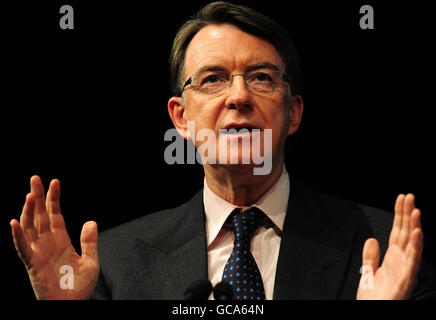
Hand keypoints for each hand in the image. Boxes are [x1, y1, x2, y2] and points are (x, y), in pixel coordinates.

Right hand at [10, 176, 98, 299]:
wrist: (71, 305)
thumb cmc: (79, 286)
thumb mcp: (90, 260)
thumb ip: (89, 241)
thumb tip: (91, 221)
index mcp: (61, 240)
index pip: (55, 214)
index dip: (54, 198)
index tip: (54, 181)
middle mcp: (47, 243)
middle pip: (40, 216)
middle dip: (37, 197)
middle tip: (35, 178)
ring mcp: (38, 253)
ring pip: (29, 227)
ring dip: (28, 211)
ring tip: (30, 194)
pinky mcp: (32, 265)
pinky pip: (23, 248)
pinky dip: (18, 236)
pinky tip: (15, 222)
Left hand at [356, 194, 422, 299]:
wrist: (372, 313)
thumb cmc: (373, 299)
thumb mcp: (368, 273)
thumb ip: (370, 257)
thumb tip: (372, 239)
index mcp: (393, 259)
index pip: (397, 231)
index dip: (400, 215)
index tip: (401, 199)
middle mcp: (401, 262)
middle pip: (405, 234)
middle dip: (408, 215)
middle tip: (409, 196)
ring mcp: (405, 270)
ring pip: (412, 245)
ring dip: (415, 227)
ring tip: (415, 210)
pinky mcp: (406, 280)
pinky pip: (413, 261)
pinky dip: (415, 246)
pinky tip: (416, 232)